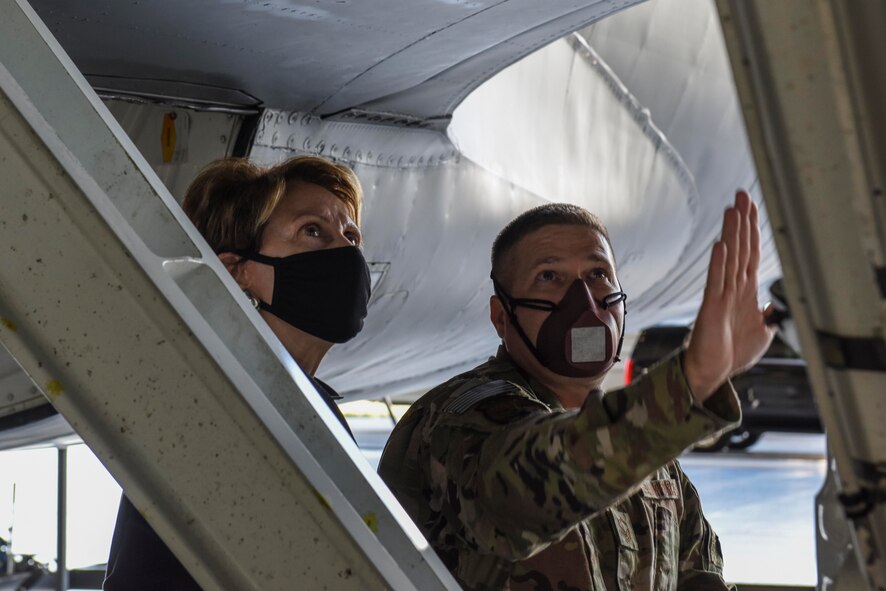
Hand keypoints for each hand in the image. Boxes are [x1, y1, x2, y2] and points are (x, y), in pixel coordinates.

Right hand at [684, 191, 775, 401]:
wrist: (711, 371)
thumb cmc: (731, 354)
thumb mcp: (762, 333)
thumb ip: (768, 316)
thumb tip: (776, 306)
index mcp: (745, 291)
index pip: (750, 254)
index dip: (752, 231)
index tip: (751, 207)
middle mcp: (733, 288)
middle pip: (740, 248)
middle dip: (742, 221)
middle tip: (741, 195)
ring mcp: (721, 296)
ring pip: (729, 259)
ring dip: (732, 235)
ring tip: (732, 210)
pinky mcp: (712, 308)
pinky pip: (716, 282)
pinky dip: (719, 264)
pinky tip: (721, 247)